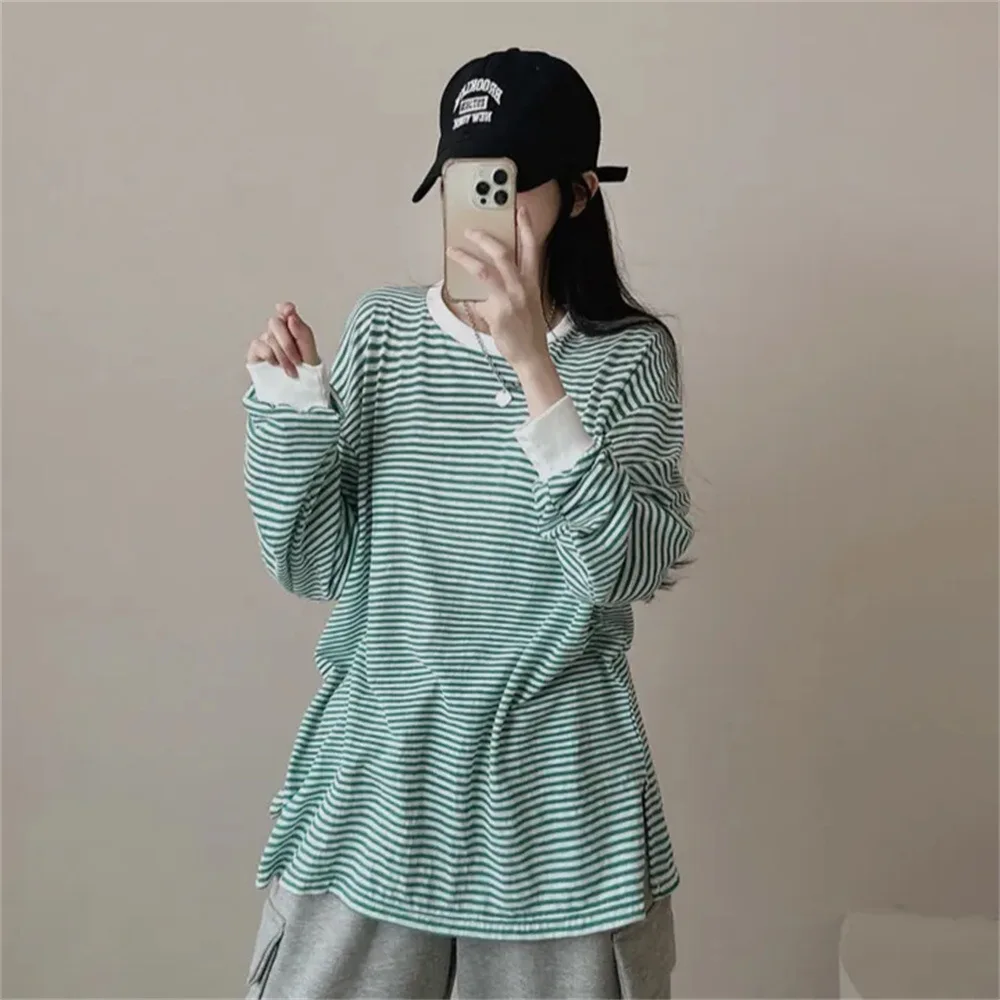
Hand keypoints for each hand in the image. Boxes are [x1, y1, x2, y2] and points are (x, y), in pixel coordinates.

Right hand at [246, 302, 319, 378]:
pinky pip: (258, 345)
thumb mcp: (310, 353)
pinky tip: (275, 365)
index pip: (286, 310)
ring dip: (282, 355)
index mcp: (292, 328)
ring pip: (269, 336)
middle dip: (288, 343)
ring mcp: (265, 342)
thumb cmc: (305, 373)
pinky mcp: (255, 353)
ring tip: (291, 371)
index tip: (289, 311)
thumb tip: (291, 316)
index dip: (286, 308)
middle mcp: (277, 332)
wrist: (297, 392)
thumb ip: (302, 333)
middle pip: (276, 322)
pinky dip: (269, 355)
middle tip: (297, 361)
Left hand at [446, 207, 550, 370]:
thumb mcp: (527, 300)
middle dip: (483, 238)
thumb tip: (488, 270)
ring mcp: (509, 300)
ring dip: (465, 259)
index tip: (520, 208)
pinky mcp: (497, 314)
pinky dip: (463, 295)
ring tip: (453, 252)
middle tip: (470, 230)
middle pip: (502, 253)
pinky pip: (474, 299)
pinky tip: (454, 291)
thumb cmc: (528, 328)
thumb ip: (513, 283)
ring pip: (483, 271)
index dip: (526, 226)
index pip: (532, 247)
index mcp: (531, 281)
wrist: (531, 355)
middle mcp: (522, 287)